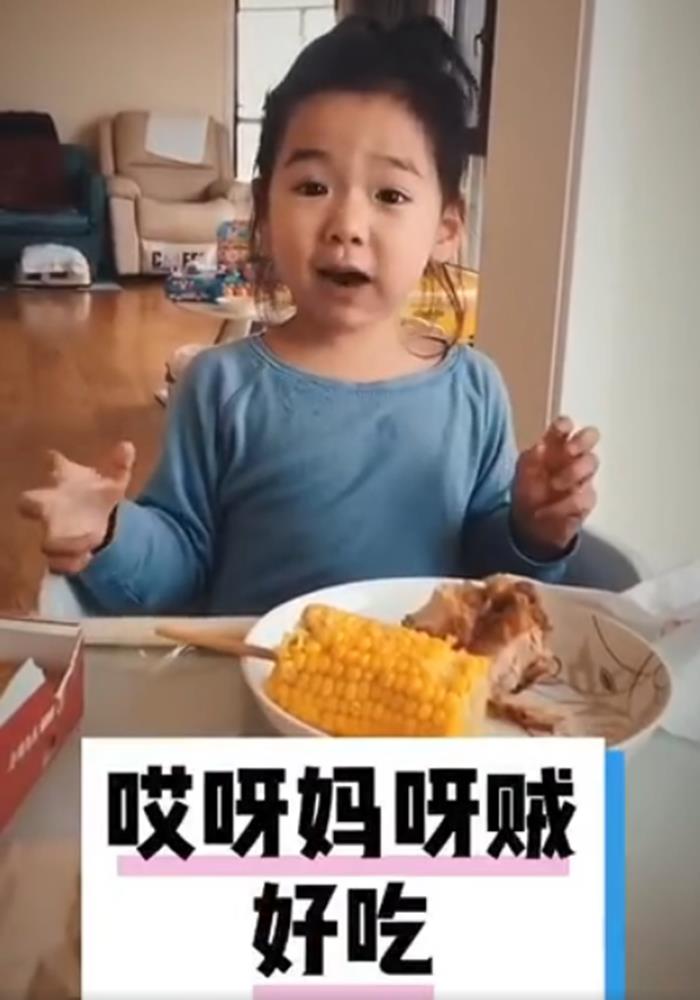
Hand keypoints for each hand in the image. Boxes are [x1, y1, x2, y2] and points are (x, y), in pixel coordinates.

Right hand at [18, 441, 134, 574]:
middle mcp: (49, 504)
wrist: (97, 521)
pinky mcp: (60, 552)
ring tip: (87, 543)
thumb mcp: (115, 482)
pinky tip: (87, 558)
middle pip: (28, 503)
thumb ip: (121, 465)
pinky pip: (57, 563)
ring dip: (62, 544)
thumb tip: (128, 446)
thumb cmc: (98, 495)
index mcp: (63, 481)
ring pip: (45, 540)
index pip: (53, 465)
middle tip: (49, 510)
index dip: (53, 462)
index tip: (53, 459)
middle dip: (33, 506)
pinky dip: (70, 563)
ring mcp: (52, 529)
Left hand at [512, 416, 598, 554]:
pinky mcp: (587, 499)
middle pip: (589, 436)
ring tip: (554, 485)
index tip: (561, 429)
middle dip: (582, 441)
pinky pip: (584, 495)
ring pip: (591, 462)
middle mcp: (572, 457)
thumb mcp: (522, 473)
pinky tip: (552, 509)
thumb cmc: (528, 491)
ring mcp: (582, 476)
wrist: (531, 525)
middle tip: (570, 451)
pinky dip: (566, 503)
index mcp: (554, 446)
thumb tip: (540, 448)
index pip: (564, 427)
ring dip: (572, 472)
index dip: (565, 425)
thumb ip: (530, 459)